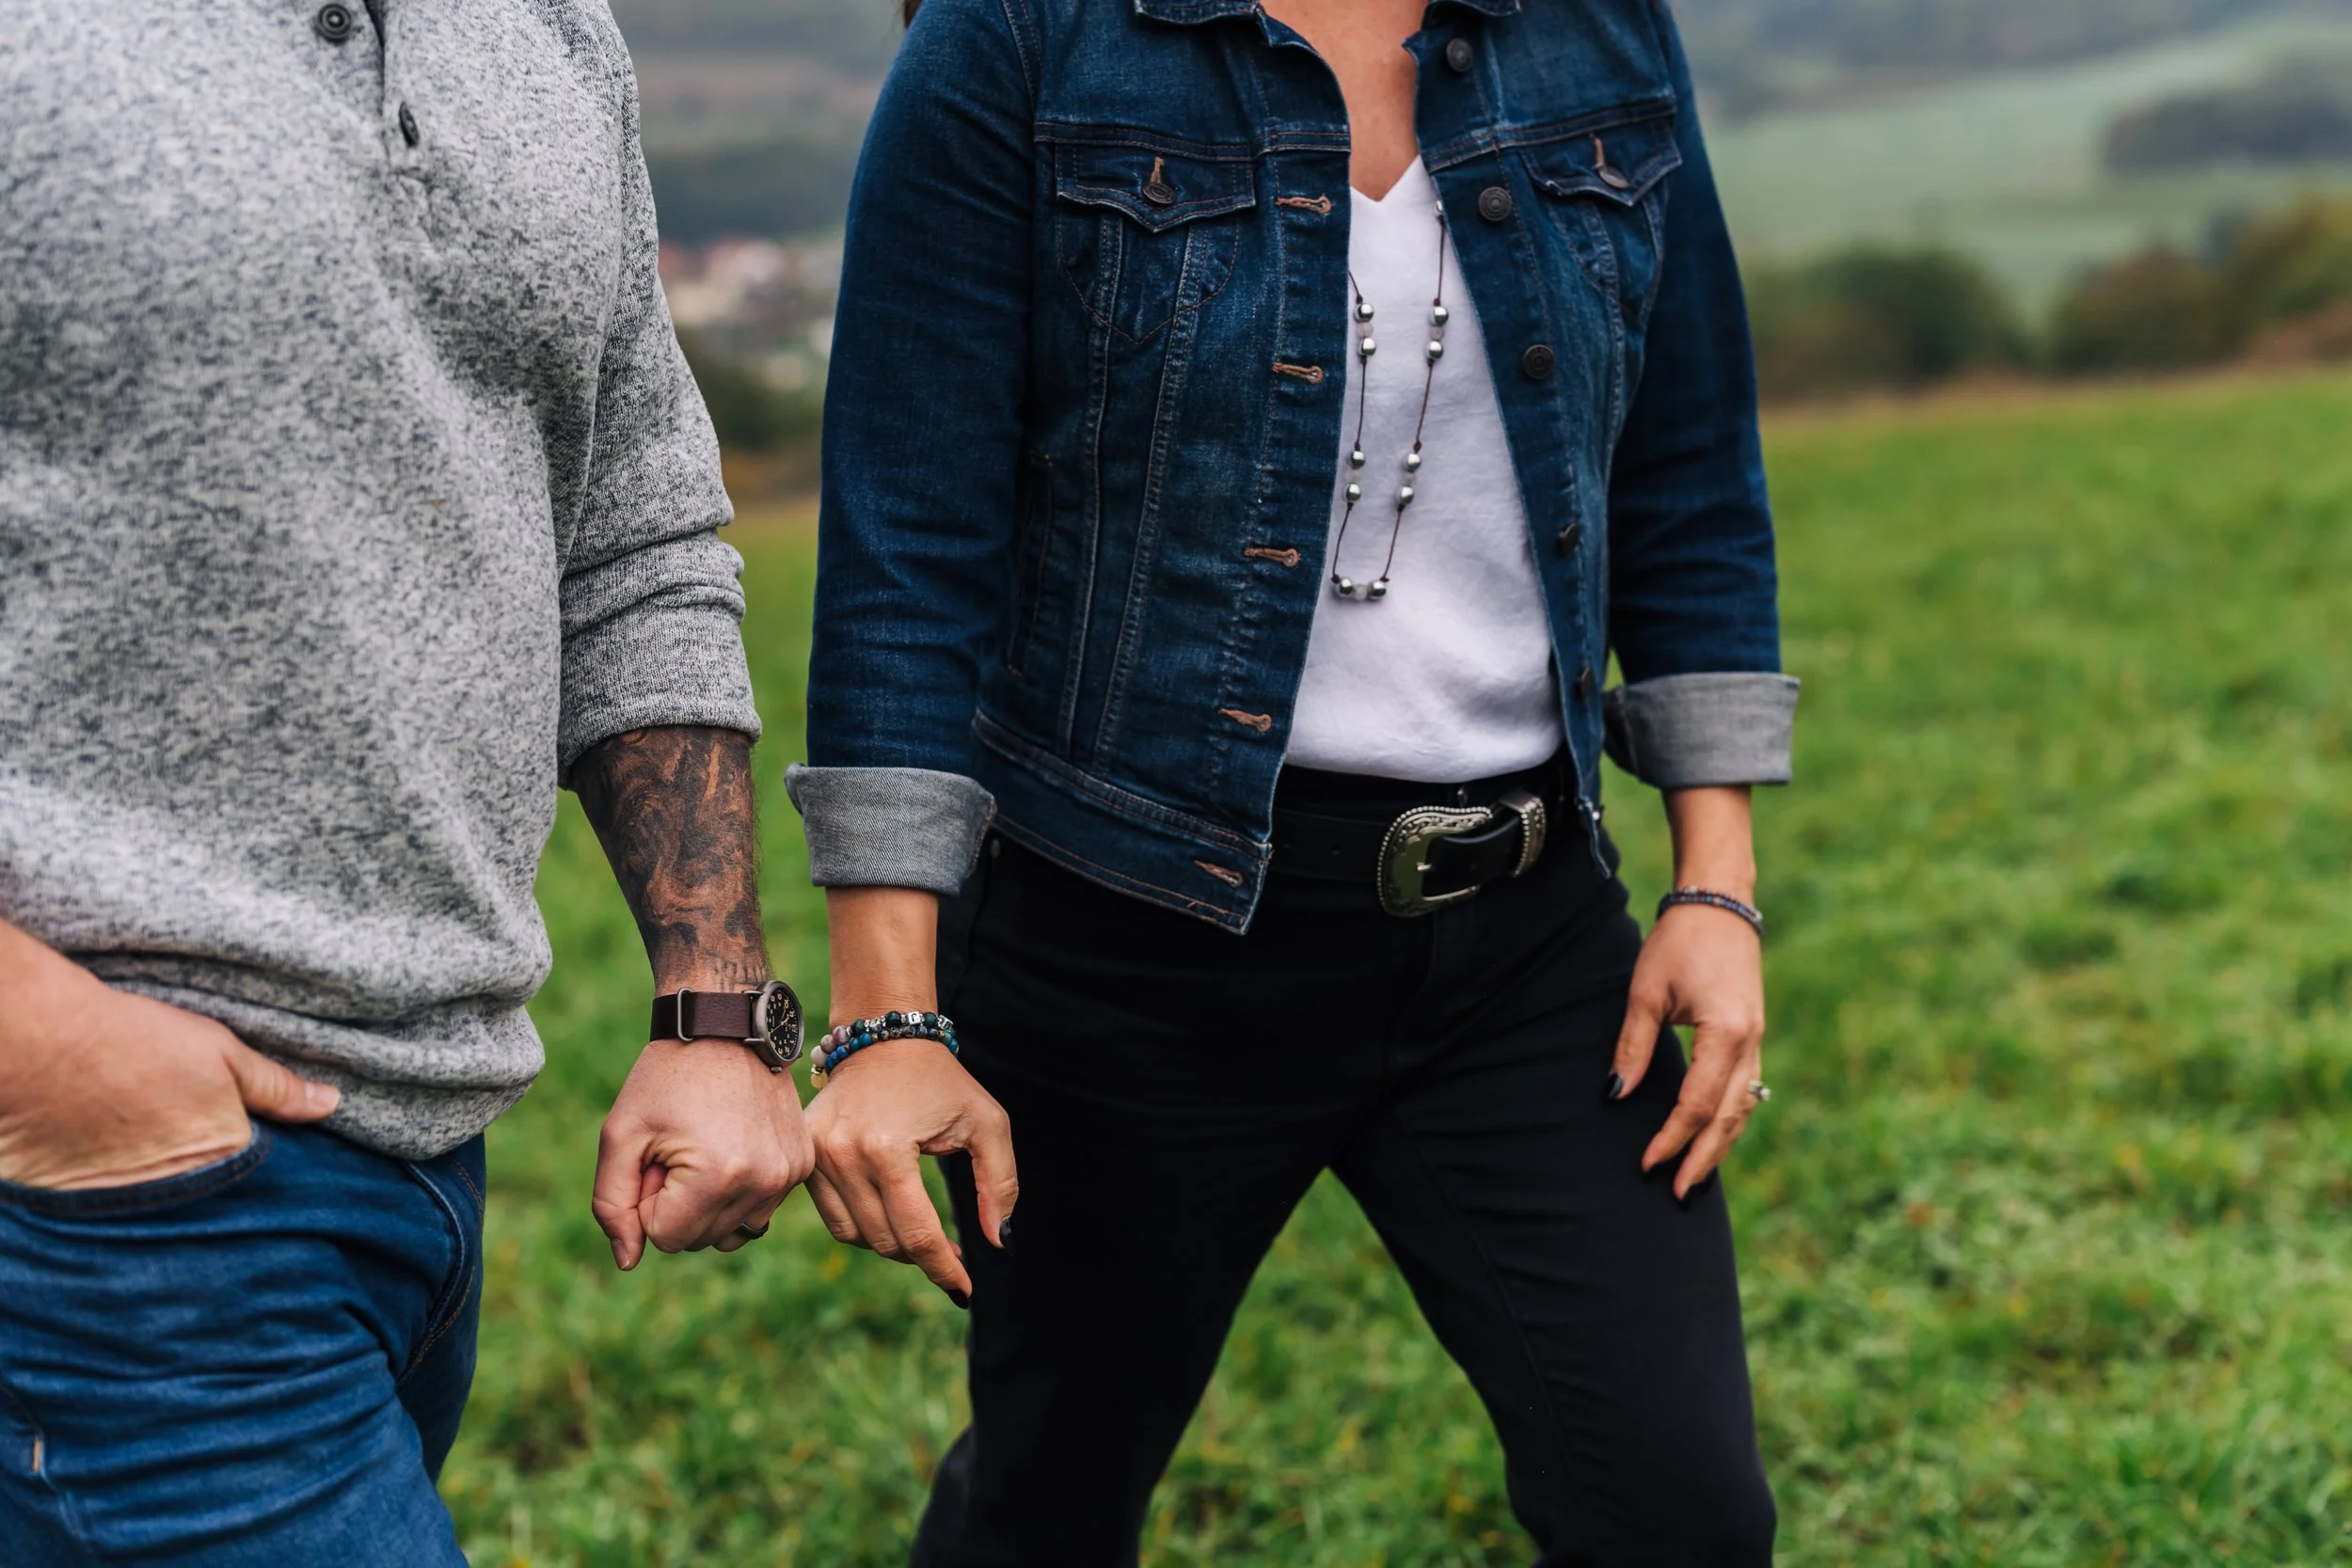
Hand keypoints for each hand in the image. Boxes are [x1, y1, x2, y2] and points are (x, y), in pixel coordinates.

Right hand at [0, 963, 340, 1190]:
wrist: (44, 1047)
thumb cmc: (137, 1042)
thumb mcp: (222, 1054)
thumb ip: (278, 1087)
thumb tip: (331, 1103)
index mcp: (226, 1156)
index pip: (263, 1178)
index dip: (257, 1162)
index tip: (245, 1147)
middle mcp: (183, 1192)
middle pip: (216, 1200)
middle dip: (218, 1188)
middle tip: (193, 1152)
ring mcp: (131, 1205)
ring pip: (170, 1213)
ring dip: (171, 1198)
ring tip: (153, 1157)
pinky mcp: (84, 1209)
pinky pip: (118, 1218)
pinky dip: (124, 1201)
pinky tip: (118, 1174)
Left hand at [592, 1038, 814, 1269]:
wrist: (727, 1025)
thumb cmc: (665, 1078)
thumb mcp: (620, 1135)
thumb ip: (612, 1204)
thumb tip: (628, 1261)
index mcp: (717, 1177)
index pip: (665, 1239)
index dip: (648, 1201)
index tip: (657, 1155)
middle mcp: (764, 1182)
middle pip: (699, 1240)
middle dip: (677, 1203)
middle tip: (679, 1147)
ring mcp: (789, 1176)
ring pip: (729, 1232)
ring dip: (707, 1203)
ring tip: (706, 1149)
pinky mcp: (803, 1166)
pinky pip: (758, 1212)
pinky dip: (737, 1193)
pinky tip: (731, 1149)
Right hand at [806, 1038, 1016, 1303]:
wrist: (884, 1038)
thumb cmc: (942, 1081)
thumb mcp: (987, 1123)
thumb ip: (1000, 1184)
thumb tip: (998, 1243)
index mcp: (888, 1147)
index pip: (917, 1233)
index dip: (945, 1269)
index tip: (966, 1290)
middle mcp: (843, 1155)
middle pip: (886, 1241)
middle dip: (924, 1256)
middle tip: (953, 1253)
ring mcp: (816, 1155)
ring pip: (855, 1236)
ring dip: (892, 1245)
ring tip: (922, 1232)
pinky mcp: (804, 1155)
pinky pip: (833, 1217)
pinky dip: (864, 1227)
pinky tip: (891, 1215)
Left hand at [1610, 903, 1766, 1199]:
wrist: (1720, 904)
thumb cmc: (1678, 943)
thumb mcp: (1646, 992)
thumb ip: (1633, 1047)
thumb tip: (1616, 1095)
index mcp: (1726, 1034)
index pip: (1697, 1104)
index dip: (1671, 1138)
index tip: (1647, 1164)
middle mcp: (1750, 1044)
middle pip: (1729, 1118)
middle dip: (1703, 1158)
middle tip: (1678, 1193)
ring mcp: (1757, 1041)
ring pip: (1743, 1108)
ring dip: (1720, 1144)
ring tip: (1696, 1177)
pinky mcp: (1753, 1036)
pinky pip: (1746, 1090)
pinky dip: (1729, 1119)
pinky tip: (1712, 1137)